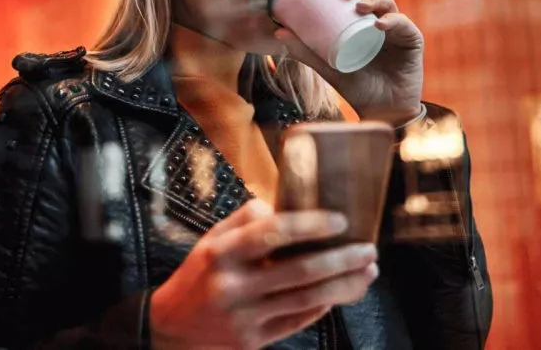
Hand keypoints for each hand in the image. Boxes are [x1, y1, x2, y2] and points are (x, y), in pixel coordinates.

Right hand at [150, 200, 378, 349]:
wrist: (171, 328)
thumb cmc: (198, 275)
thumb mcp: (211, 239)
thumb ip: (245, 220)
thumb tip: (282, 203)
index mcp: (221, 253)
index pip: (271, 234)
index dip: (310, 226)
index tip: (340, 220)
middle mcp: (233, 285)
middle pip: (299, 271)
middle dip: (342, 260)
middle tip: (368, 249)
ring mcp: (245, 317)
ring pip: (307, 300)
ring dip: (344, 285)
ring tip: (368, 271)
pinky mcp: (254, 340)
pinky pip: (299, 320)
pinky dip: (326, 305)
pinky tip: (343, 291)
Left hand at [275, 0, 423, 121]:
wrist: (380, 112)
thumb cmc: (356, 86)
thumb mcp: (327, 66)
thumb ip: (305, 50)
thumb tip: (277, 31)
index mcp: (364, 21)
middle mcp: (382, 20)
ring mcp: (398, 30)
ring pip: (389, 4)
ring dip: (374, 0)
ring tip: (359, 6)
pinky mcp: (412, 41)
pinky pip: (404, 26)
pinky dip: (392, 21)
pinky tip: (379, 24)